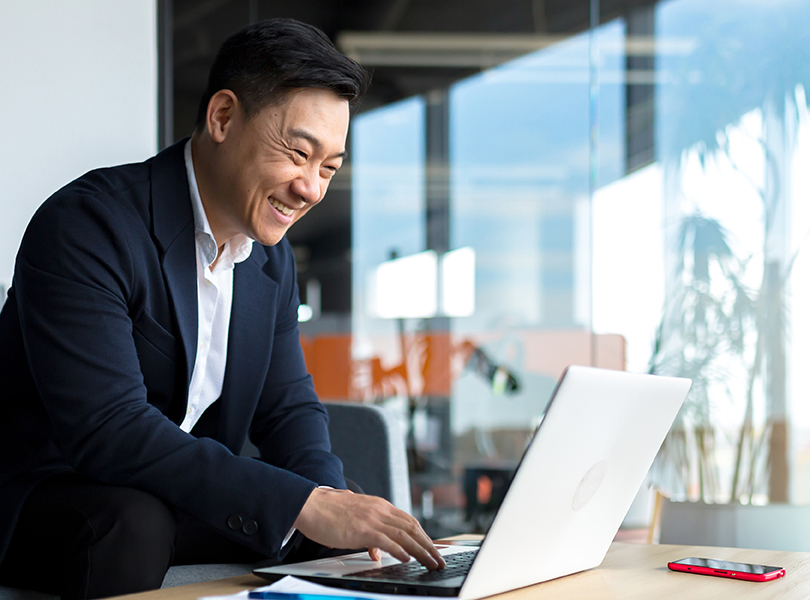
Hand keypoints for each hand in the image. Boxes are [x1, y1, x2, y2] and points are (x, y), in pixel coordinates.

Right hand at [293, 487, 445, 569]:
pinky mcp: (361, 528)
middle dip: (428, 545)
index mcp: (379, 506)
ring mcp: (372, 518)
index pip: (409, 521)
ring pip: (404, 535)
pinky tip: (408, 558)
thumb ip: (369, 533)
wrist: (310, 504)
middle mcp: (380, 510)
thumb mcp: (354, 519)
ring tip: (431, 562)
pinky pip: (386, 540)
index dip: (423, 536)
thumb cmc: (328, 512)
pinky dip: (400, 549)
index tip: (432, 548)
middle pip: (412, 528)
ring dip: (421, 550)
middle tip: (439, 559)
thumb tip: (377, 551)